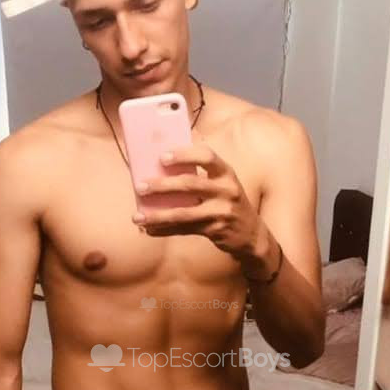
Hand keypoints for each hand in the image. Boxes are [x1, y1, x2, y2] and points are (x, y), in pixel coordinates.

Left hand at [132, 143, 261, 258]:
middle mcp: (226, 190)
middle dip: (162, 185)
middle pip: (190, 184)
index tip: (162, 157)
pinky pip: (184, 229)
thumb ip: (201, 171)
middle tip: (140, 186)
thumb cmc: (228, 202)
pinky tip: (149, 230)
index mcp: (225, 173)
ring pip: (184, 212)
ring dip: (158, 215)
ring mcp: (221, 211)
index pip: (206, 156)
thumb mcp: (223, 183)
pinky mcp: (215, 230)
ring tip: (138, 216)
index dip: (184, 155)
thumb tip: (166, 157)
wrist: (251, 234)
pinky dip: (165, 230)